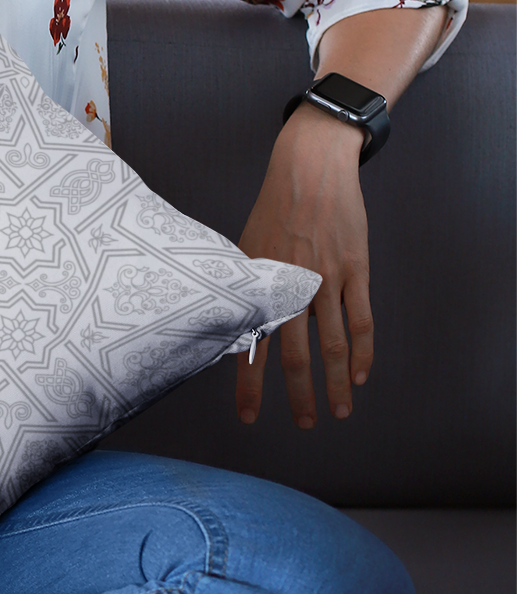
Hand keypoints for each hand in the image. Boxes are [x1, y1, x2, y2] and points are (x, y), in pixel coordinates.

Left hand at [235, 105, 372, 428]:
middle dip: (299, 395)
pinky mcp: (355, 269)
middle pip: (296, 355)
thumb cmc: (273, 208)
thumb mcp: (245, 247)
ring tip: (338, 412)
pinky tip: (360, 375)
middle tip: (304, 425)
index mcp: (260, 284)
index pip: (252, 346)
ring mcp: (327, 279)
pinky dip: (363, 351)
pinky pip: (361, 319)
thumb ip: (244, 287)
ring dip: (336, 383)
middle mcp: (292, 286)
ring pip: (333, 345)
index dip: (250, 386)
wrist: (309, 167)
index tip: (249, 418)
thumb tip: (231, 324)